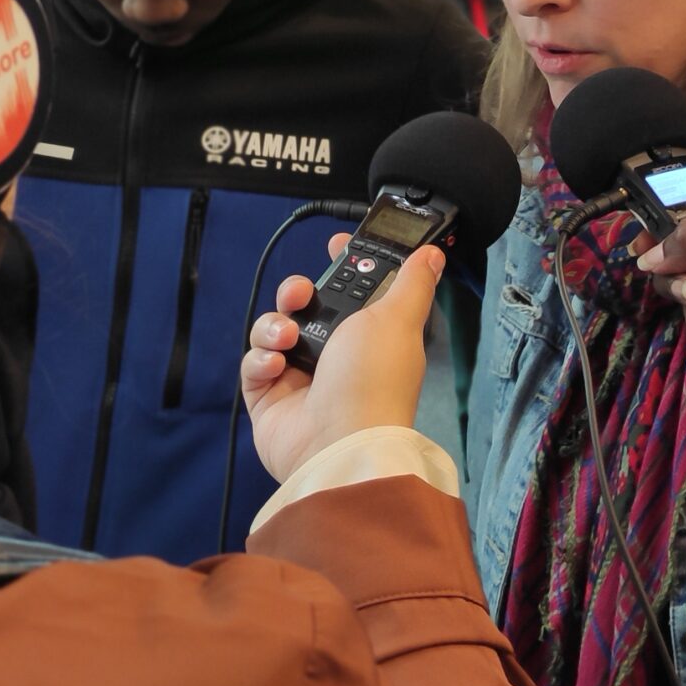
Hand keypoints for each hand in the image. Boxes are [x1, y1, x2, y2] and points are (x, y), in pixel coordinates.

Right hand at [241, 233, 440, 483]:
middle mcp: (335, 356)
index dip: (343, 265)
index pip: (353, 291)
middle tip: (300, 294)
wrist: (338, 442)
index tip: (334, 244)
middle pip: (307, 306)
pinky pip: (254, 364)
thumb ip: (411, 282)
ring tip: (287, 338)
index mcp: (369, 335)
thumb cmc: (373, 381)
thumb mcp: (398, 319)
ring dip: (275, 325)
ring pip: (274, 330)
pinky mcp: (269, 398)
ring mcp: (300, 378)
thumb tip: (432, 255)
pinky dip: (261, 359)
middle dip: (297, 291)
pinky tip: (276, 366)